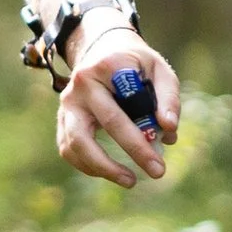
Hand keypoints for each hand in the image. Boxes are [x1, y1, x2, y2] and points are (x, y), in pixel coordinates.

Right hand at [56, 24, 182, 186]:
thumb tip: (169, 130)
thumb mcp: (159, 68)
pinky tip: (110, 173)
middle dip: (135, 150)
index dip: (148, 125)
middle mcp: (83, 82)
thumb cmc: (135, 64)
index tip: (166, 145)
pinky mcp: (62, 117)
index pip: (130, 99)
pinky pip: (68, 149)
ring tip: (130, 181)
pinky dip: (88, 166)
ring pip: (77, 142)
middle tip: (158, 172)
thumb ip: (168, 97)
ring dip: (103, 167)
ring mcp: (68, 101)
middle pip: (108, 122)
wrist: (101, 50)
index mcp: (109, 66)